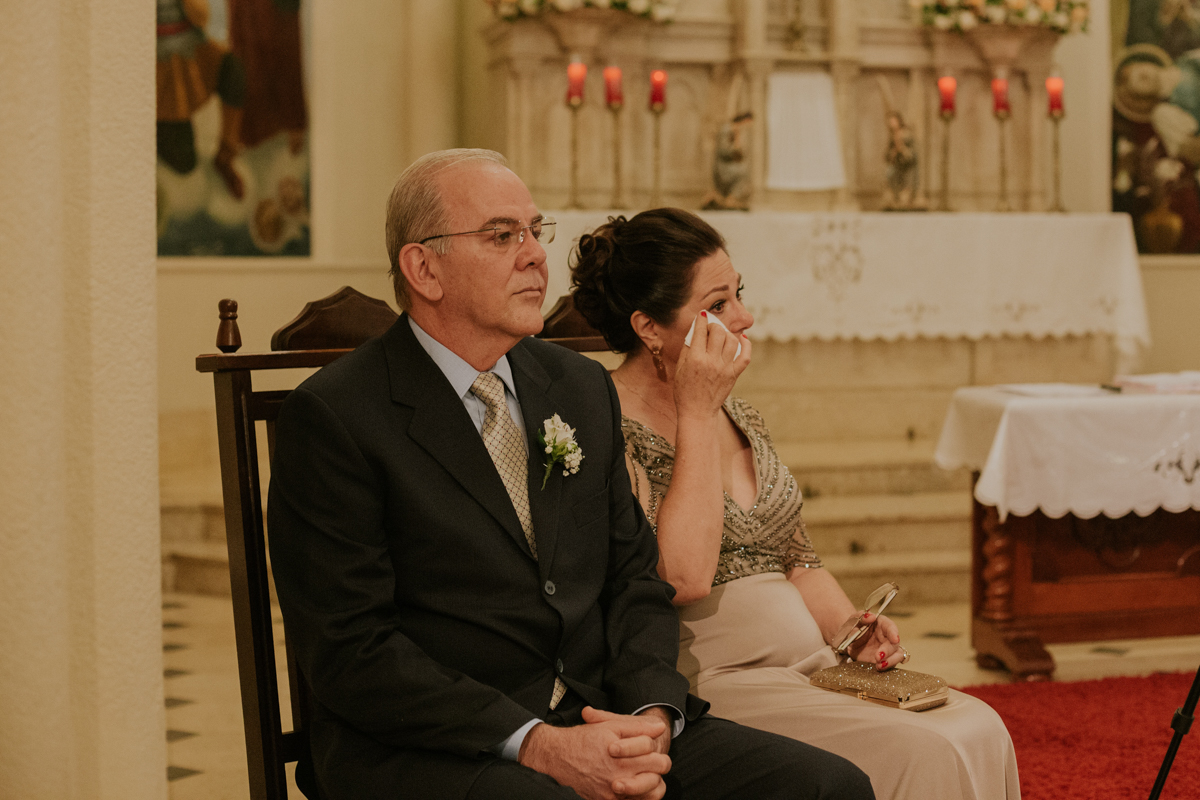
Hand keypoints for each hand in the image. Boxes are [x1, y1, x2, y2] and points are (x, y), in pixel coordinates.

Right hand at [518, 707, 670, 799]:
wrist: (557, 757)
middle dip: (657, 768)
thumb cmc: (584, 739)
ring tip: (643, 772)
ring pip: (647, 795)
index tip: (650, 749)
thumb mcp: (610, 726)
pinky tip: (632, 783)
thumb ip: (638, 728)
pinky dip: (637, 795)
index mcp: (622, 759)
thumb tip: (660, 729)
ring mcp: (612, 795)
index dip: (657, 752)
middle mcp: (618, 780)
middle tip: (651, 761)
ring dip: (650, 783)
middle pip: (655, 779)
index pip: (657, 760)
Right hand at [673, 310, 751, 423]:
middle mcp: (712, 362)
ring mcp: (725, 368)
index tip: (702, 315)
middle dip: (714, 325)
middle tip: (710, 328)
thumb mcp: (680, 368)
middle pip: (719, 332)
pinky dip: (746, 345)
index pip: (701, 331)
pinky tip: (742, 339)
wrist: (697, 412)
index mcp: (695, 359)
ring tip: (721, 335)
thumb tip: (696, 331)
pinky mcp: (734, 375)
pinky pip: (746, 356)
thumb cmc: (684, 391)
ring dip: (727, 334)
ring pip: (732, 340)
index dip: (701, 320)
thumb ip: (687, 348)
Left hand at [847, 613, 903, 670]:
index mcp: (882, 624)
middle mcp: (887, 637)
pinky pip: (890, 664)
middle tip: (878, 657)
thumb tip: (870, 616)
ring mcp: (887, 649)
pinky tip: (877, 667)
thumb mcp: (854, 620)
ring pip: (898, 655)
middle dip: (888, 651)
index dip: (894, 633)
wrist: (847, 640)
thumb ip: (861, 618)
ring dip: (891, 661)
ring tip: (879, 665)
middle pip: (895, 644)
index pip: (891, 627)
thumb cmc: (853, 626)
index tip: (895, 639)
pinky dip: (886, 667)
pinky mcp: (884, 660)